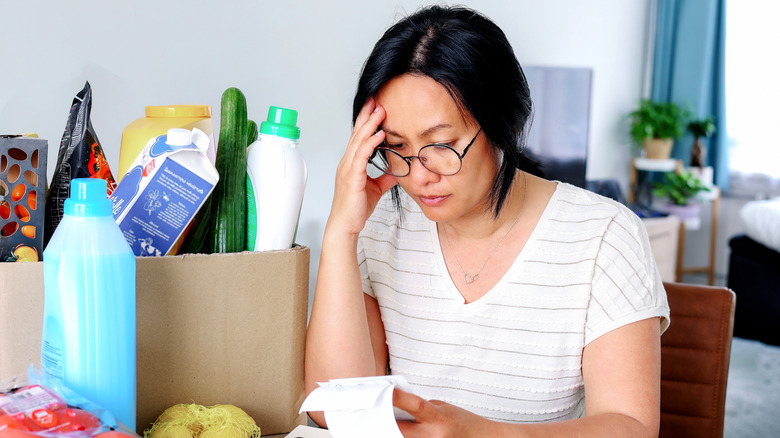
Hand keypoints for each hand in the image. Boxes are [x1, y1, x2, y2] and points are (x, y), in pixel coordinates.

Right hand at [328, 97, 396, 236]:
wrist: (346, 225)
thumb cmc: (356, 208)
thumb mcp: (377, 188)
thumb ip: (386, 177)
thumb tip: (399, 170)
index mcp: (351, 163)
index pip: (358, 137)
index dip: (366, 121)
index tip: (375, 107)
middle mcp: (347, 162)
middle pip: (357, 133)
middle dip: (366, 116)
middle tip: (376, 100)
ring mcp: (348, 168)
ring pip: (358, 141)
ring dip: (369, 124)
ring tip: (380, 111)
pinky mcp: (352, 177)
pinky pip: (361, 155)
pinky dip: (370, 143)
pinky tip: (379, 134)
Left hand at [393, 388, 493, 437]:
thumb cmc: (464, 423)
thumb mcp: (443, 408)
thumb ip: (421, 408)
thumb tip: (399, 406)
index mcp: (440, 419)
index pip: (416, 406)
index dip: (399, 398)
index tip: (386, 390)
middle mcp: (433, 436)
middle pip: (401, 430)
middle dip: (387, 420)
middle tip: (376, 411)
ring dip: (394, 430)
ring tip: (385, 421)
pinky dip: (403, 435)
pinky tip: (398, 430)